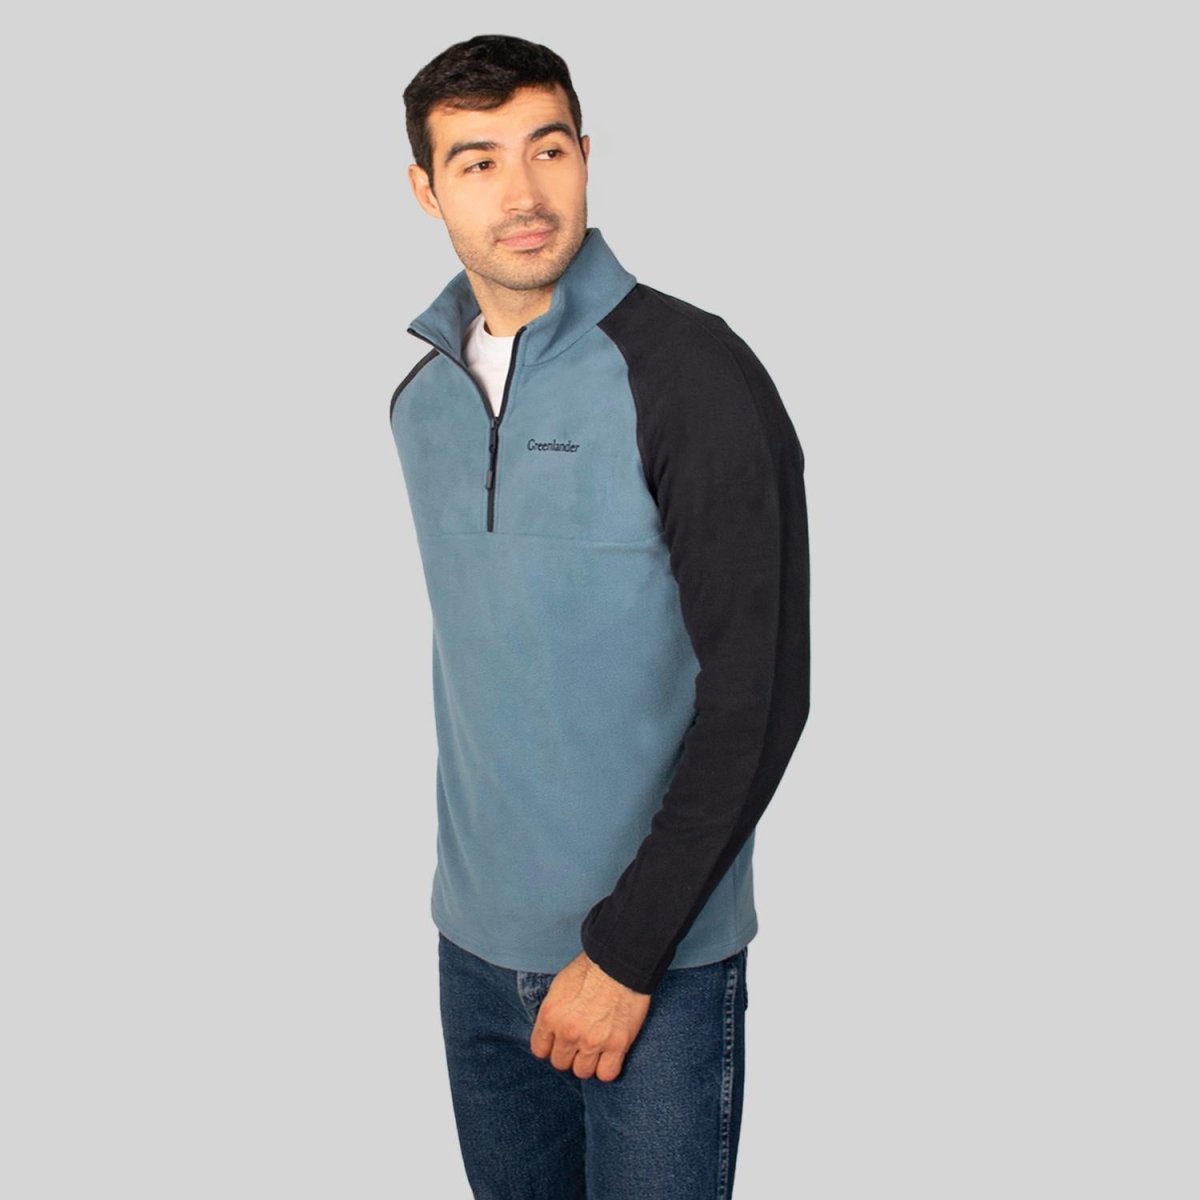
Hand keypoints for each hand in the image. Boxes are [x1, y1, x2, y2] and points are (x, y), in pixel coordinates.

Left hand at [529, 951, 651, 1081]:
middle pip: (561, 1063)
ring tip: (595, 1049)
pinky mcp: (616, 1045)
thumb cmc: (590, 970)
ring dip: (588, 1062)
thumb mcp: (559, 987)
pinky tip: (609, 1056)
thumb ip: (554, 1014)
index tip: (559, 1043)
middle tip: (580, 1043)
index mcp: (550, 1016)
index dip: (551, 1047)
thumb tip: (552, 1032)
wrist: (620, 963)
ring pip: (582, 1072)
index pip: (540, 1050)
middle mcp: (568, 1032)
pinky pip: (606, 1074)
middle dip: (569, 1054)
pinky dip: (607, 1068)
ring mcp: (592, 1041)